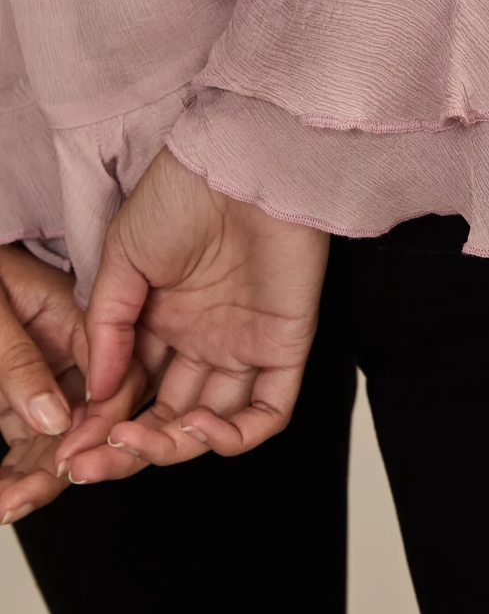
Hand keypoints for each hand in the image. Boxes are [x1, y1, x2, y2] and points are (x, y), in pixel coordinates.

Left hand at [0, 245, 147, 522]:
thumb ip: (22, 362)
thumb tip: (53, 420)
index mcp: (79, 319)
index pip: (114, 379)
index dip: (98, 425)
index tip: (70, 459)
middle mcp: (72, 353)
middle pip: (90, 418)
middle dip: (63, 465)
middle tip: (24, 497)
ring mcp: (48, 377)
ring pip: (58, 440)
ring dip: (34, 478)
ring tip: (4, 506)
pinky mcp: (22, 398)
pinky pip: (28, 442)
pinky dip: (14, 471)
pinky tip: (0, 495)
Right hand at [57, 146, 328, 483]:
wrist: (240, 161)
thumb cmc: (182, 192)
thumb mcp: (123, 256)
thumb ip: (106, 325)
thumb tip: (95, 392)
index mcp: (161, 320)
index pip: (130, 393)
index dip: (99, 425)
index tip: (67, 450)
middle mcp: (201, 338)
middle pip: (167, 417)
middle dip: (128, 449)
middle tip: (90, 463)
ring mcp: (243, 344)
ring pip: (212, 425)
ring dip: (174, 446)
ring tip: (136, 440)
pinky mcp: (284, 344)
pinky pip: (268, 411)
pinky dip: (235, 436)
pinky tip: (198, 430)